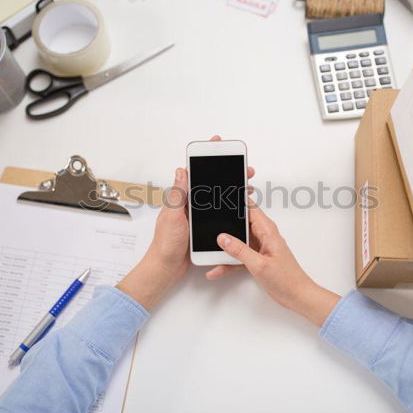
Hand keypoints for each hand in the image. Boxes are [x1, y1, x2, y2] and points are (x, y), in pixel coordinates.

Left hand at [117, 135, 254, 310]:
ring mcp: (196, 216)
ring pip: (218, 198)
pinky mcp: (203, 228)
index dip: (205, 157)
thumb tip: (181, 170)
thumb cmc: (165, 244)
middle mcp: (189, 204)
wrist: (166, 268)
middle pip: (210, 183)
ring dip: (232, 190)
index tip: (217, 145)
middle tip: (244, 168)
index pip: (193, 172)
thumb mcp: (171, 216)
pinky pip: (219, 213)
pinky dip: (231, 207)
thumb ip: (178, 195)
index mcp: (180, 199)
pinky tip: (241, 206)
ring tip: (247, 186)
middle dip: (227, 173)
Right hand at [209, 202, 339, 325]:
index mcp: (267, 231)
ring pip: (237, 241)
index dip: (237, 202)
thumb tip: (223, 238)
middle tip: (208, 225)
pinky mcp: (256, 259)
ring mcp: (259, 247)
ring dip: (224, 247)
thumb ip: (240, 251)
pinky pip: (238, 256)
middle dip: (225, 224)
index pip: (250, 209)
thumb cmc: (287, 279)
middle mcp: (263, 236)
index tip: (221, 200)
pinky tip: (217, 270)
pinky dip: (228, 262)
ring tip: (208, 251)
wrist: (297, 296)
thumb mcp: (259, 265)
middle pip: (240, 223)